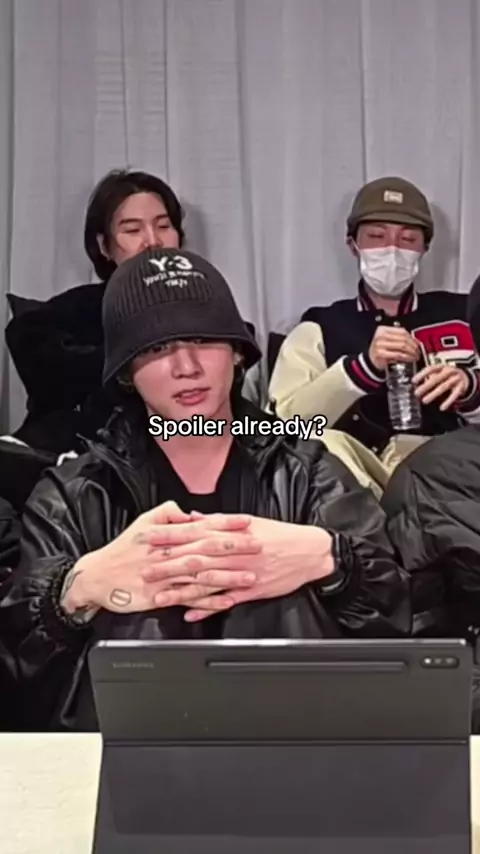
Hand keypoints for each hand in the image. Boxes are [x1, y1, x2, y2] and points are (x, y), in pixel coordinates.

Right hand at [61, 501, 257, 615]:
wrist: (98, 577)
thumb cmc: (122, 550)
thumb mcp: (143, 523)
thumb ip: (167, 514)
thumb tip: (189, 513)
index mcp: (168, 535)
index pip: (203, 526)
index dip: (226, 524)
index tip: (247, 522)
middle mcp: (170, 554)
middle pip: (208, 549)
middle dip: (235, 547)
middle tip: (259, 545)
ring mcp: (168, 577)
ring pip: (203, 575)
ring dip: (229, 576)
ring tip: (251, 576)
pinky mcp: (163, 597)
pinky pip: (191, 599)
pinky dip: (210, 601)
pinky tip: (228, 601)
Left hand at [144, 516, 334, 621]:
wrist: (309, 551)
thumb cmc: (279, 535)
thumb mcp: (249, 522)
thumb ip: (219, 522)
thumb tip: (194, 518)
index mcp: (231, 534)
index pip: (194, 534)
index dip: (170, 537)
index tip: (149, 538)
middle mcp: (233, 554)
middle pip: (195, 559)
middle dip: (168, 565)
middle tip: (145, 570)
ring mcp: (241, 574)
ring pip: (206, 582)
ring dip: (182, 590)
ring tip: (160, 597)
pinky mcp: (251, 591)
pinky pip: (225, 601)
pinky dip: (207, 609)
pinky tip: (190, 614)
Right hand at [368, 325, 419, 371]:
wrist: (370, 361)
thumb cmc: (381, 351)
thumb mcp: (388, 341)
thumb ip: (399, 338)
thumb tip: (416, 341)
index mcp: (383, 329)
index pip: (402, 331)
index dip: (412, 338)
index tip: (418, 344)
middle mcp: (381, 335)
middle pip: (403, 338)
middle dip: (414, 346)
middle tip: (418, 351)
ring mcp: (380, 344)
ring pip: (402, 346)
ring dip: (412, 352)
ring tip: (416, 356)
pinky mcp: (381, 354)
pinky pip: (398, 354)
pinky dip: (407, 357)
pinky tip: (411, 359)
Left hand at [413, 364, 469, 409]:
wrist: (465, 376)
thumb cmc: (447, 375)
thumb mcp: (439, 372)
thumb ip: (430, 377)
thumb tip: (416, 384)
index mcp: (441, 366)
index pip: (431, 369)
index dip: (422, 374)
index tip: (414, 381)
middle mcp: (449, 371)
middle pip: (436, 378)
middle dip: (426, 386)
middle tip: (416, 393)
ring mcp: (455, 379)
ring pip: (444, 386)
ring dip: (433, 394)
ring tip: (424, 401)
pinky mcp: (461, 387)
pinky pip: (454, 394)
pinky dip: (448, 401)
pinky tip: (442, 407)